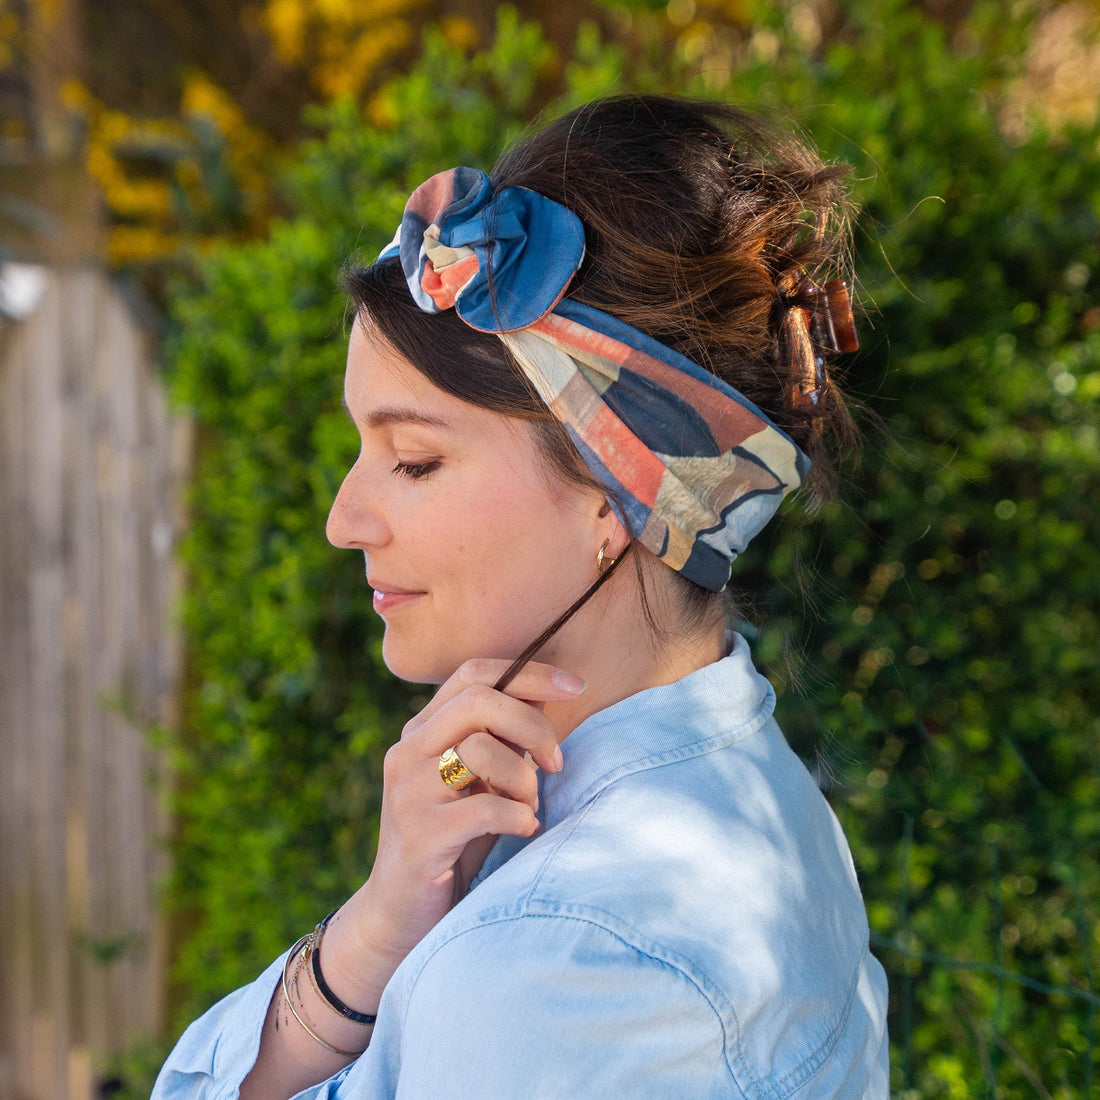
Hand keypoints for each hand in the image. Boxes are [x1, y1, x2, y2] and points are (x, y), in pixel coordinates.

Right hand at [317, 659, 583, 1012]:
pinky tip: (524, 830)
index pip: (474, 674)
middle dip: (533, 724)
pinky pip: (484, 809)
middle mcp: (408, 752)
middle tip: (555, 762)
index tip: (575, 685)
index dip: (529, 672)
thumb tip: (548, 695)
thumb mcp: (477, 781)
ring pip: (480, 749)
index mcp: (422, 731)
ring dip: (522, 778)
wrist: (400, 915)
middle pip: (479, 701)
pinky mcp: (420, 835)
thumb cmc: (455, 841)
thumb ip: (500, 739)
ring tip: (527, 806)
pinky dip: (517, 816)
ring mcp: (408, 792)